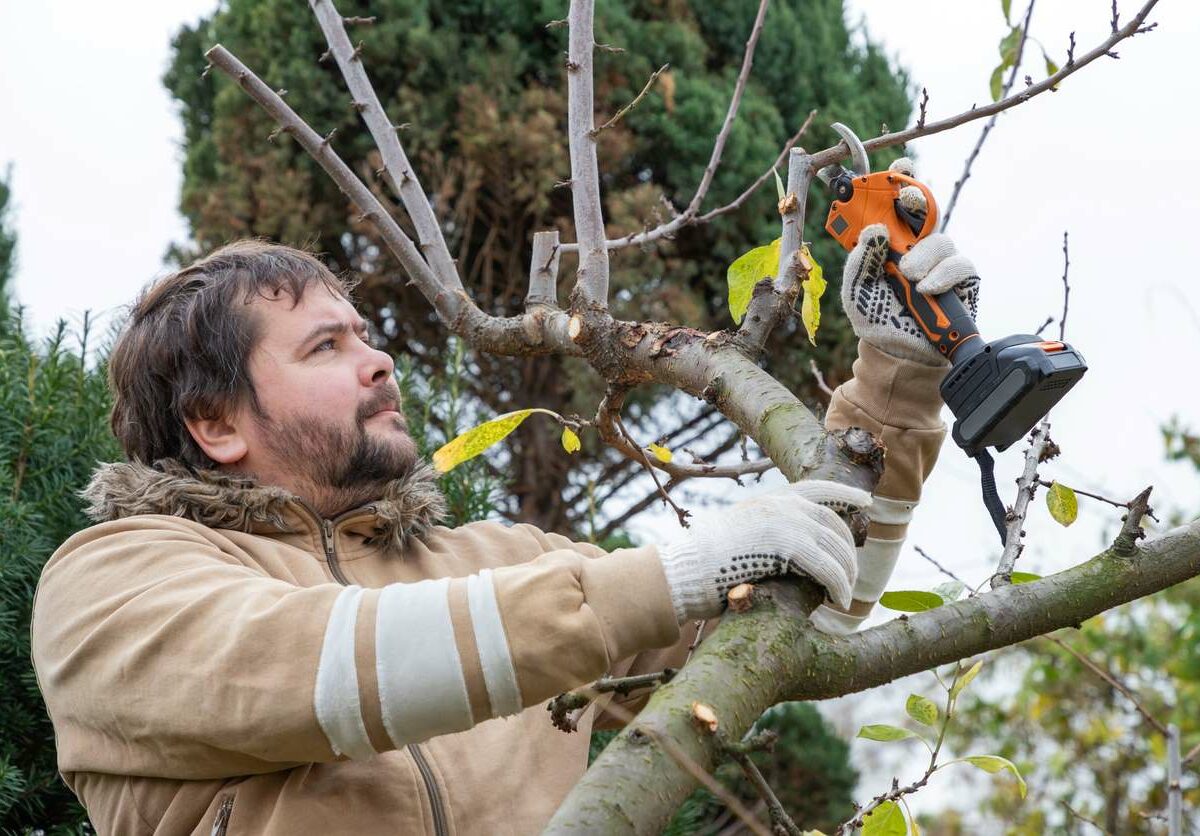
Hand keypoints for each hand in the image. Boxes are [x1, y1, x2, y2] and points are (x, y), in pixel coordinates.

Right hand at [656, 480, 869, 621]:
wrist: (686, 570)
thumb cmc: (704, 562)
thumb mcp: (739, 532)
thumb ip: (766, 532)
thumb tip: (787, 550)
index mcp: (769, 500)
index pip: (816, 488)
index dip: (844, 494)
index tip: (865, 503)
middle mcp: (781, 505)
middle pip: (833, 524)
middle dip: (847, 550)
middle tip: (852, 573)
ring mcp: (786, 523)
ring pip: (835, 548)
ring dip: (846, 573)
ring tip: (845, 594)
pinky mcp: (788, 547)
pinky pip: (827, 568)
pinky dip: (839, 586)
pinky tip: (841, 600)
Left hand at [840, 158, 980, 365]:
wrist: (897, 353)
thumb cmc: (875, 316)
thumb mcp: (856, 288)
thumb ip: (860, 259)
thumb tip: (876, 230)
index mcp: (888, 242)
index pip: (895, 204)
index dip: (899, 180)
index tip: (898, 164)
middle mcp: (916, 245)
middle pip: (925, 211)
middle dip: (917, 200)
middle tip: (906, 200)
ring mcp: (940, 261)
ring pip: (941, 240)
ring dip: (922, 256)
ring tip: (907, 276)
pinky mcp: (962, 279)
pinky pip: (960, 264)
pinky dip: (942, 274)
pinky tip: (925, 289)